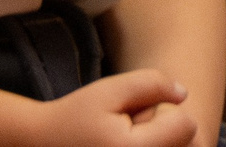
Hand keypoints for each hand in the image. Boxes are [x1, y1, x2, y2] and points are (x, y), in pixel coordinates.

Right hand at [20, 71, 198, 146]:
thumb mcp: (110, 90)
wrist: (37, 146)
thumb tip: (184, 95)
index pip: (187, 127)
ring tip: (120, 143)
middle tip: (124, 132)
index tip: (134, 116)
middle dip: (160, 132)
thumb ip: (152, 84)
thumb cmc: (74, 116)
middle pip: (182, 145)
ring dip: (152, 144)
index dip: (165, 113)